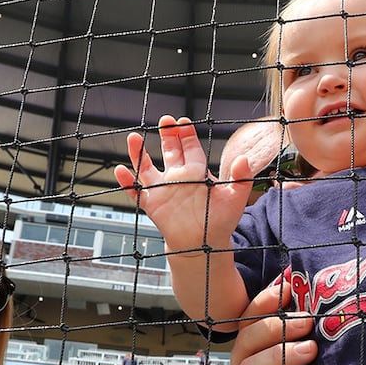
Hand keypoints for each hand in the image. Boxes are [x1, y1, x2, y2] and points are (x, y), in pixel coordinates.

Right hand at [115, 115, 254, 255]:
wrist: (205, 244)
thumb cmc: (221, 220)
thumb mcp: (235, 199)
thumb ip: (241, 178)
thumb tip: (245, 159)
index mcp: (196, 172)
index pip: (190, 148)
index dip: (186, 134)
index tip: (183, 121)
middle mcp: (177, 177)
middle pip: (169, 151)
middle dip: (167, 135)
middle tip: (165, 120)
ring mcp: (163, 190)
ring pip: (147, 167)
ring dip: (139, 153)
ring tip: (133, 138)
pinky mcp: (152, 204)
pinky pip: (137, 192)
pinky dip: (127, 183)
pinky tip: (121, 171)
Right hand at [222, 277, 315, 364]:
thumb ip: (302, 350)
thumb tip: (329, 312)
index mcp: (248, 359)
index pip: (250, 322)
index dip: (266, 301)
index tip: (289, 283)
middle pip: (246, 343)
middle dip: (275, 326)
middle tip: (308, 319)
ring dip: (279, 358)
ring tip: (310, 350)